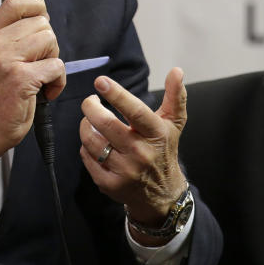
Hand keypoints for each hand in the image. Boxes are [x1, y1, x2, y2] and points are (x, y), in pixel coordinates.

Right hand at [0, 0, 63, 183]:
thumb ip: (14, 37)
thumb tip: (43, 18)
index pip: (16, 2)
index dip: (37, 7)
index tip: (41, 22)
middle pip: (42, 24)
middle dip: (49, 45)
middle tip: (37, 65)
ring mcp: (7, 60)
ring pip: (51, 41)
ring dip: (53, 61)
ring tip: (41, 78)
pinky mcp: (21, 78)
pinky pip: (56, 66)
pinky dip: (58, 81)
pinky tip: (45, 92)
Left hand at [79, 68, 187, 235]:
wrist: (162, 194)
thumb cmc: (163, 150)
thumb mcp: (173, 124)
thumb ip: (175, 96)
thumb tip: (177, 70)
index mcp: (156, 134)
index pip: (135, 111)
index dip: (116, 95)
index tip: (100, 81)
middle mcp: (141, 153)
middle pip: (106, 125)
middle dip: (91, 108)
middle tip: (90, 101)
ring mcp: (125, 171)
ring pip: (91, 141)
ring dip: (86, 126)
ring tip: (91, 121)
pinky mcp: (110, 184)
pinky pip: (87, 158)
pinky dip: (86, 147)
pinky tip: (95, 143)